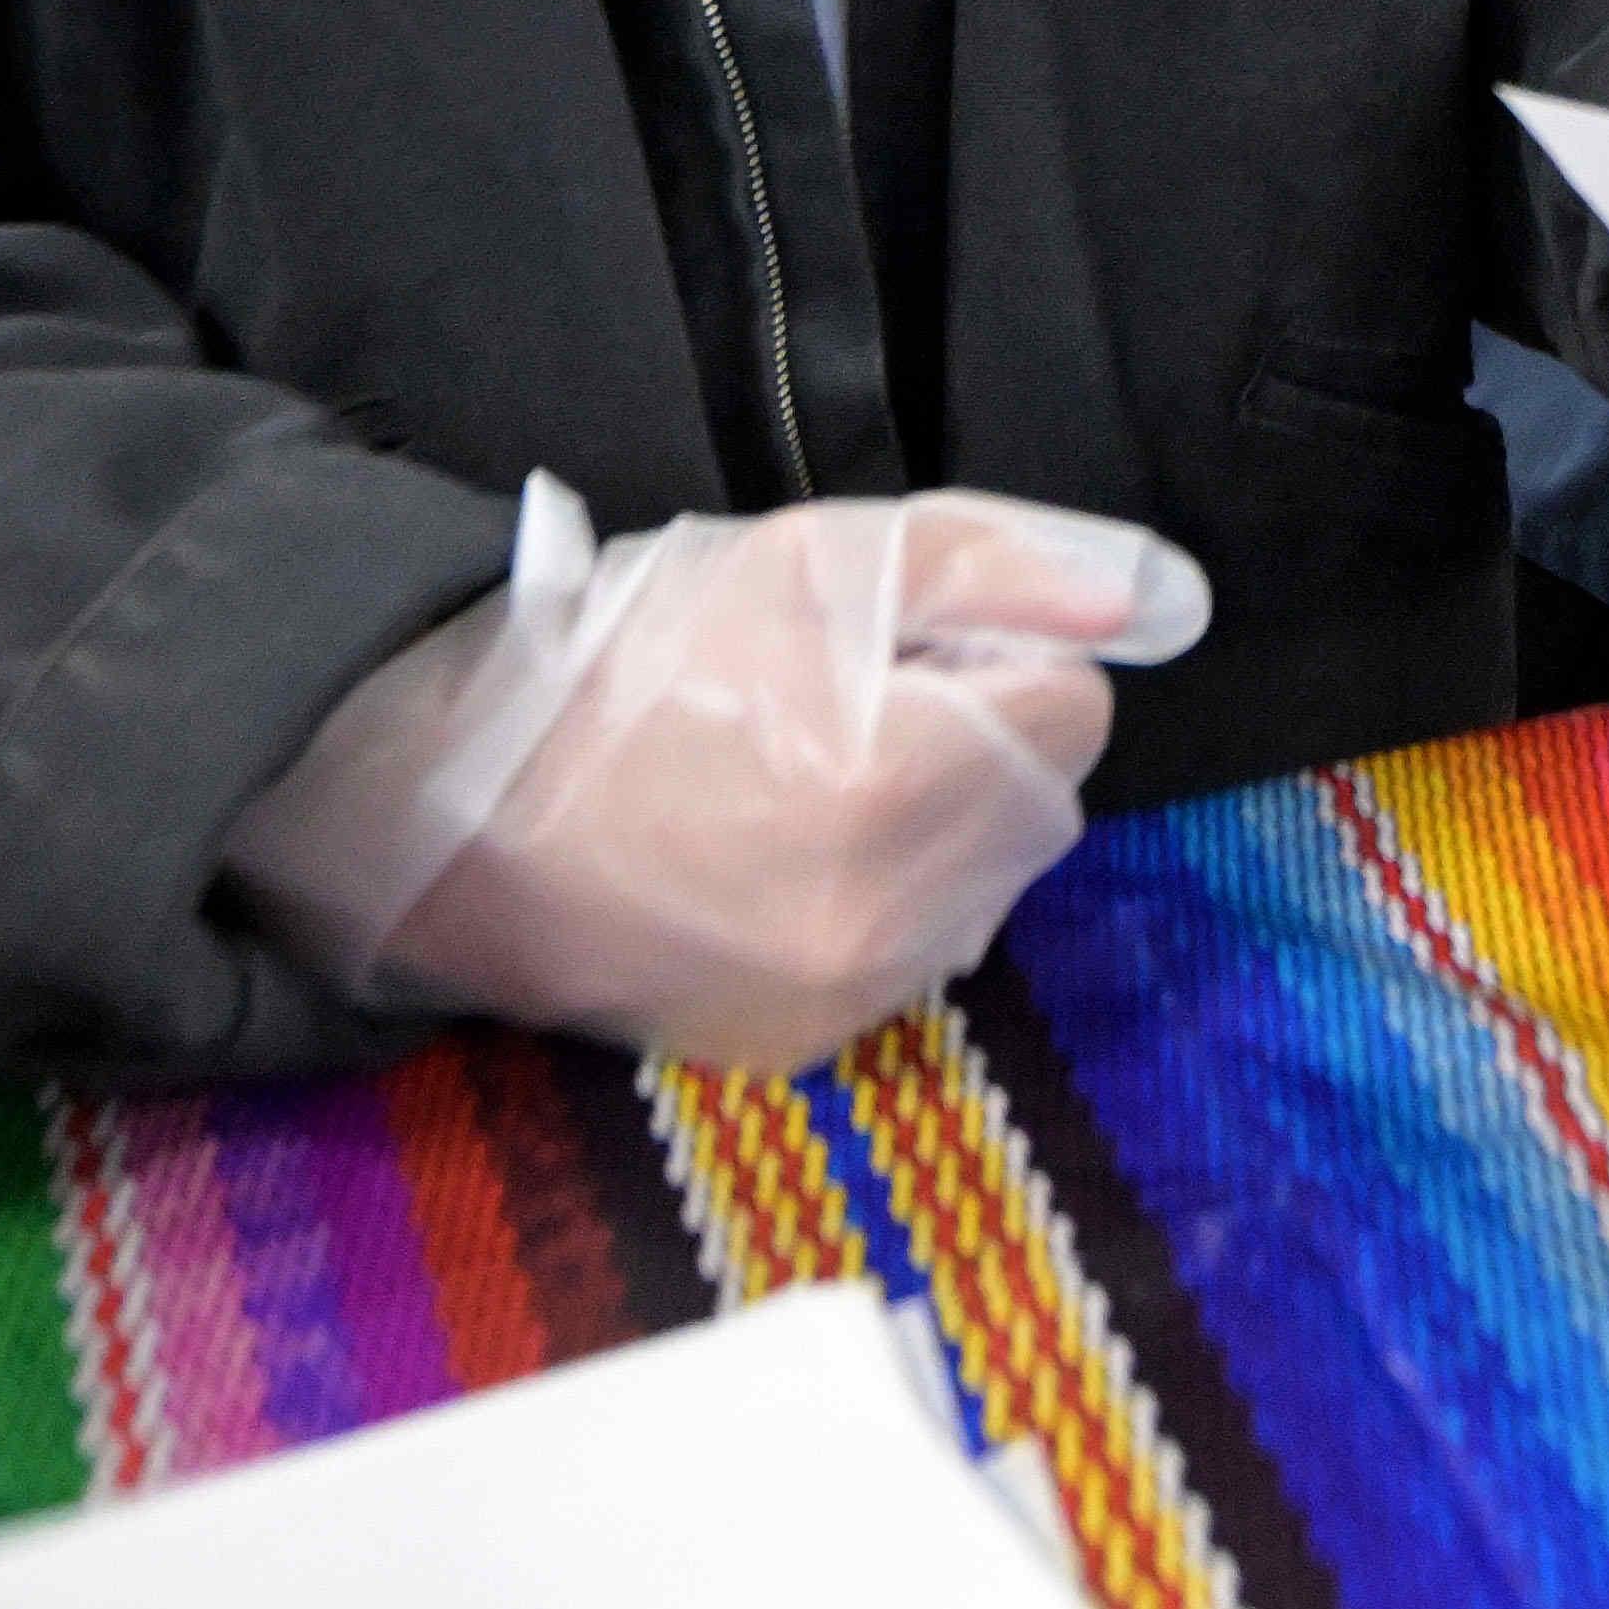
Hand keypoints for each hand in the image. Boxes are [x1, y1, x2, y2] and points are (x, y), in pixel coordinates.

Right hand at [223, 485, 1212, 1072]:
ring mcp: (846, 999)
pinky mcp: (799, 1049)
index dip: (986, 656)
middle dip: (974, 743)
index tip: (890, 649)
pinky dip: (871, 908)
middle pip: (1040, 803)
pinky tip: (769, 861)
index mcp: (904, 782)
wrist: (452, 807)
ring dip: (931, 830)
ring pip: (980, 890)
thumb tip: (1155, 600)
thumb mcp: (814, 559)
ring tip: (794, 783)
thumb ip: (1001, 568)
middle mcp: (892, 917)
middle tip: (836, 707)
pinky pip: (904, 963)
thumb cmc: (628, 662)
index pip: (1071, 704)